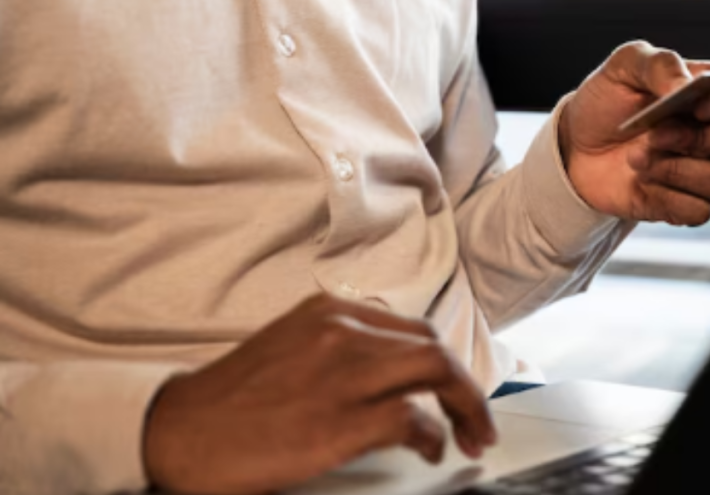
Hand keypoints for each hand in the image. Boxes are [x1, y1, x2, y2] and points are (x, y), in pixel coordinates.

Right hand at [143, 294, 495, 494]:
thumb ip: (340, 345)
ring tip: (470, 436)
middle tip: (476, 420)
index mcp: (329, 313)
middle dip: (467, 386)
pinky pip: (411, 418)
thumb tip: (392, 370)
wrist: (178, 431)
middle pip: (432, 347)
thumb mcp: (291, 346)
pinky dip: (431, 436)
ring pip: (435, 370)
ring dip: (466, 407)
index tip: (455, 389)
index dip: (444, 362)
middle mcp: (340, 332)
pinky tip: (429, 450)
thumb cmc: (232, 399)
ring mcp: (341, 373)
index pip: (412, 330)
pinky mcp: (338, 419)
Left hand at [559, 41, 709, 225]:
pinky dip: (667, 196)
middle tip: (655, 133)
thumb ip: (660, 64)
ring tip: (637, 158)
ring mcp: (706, 173)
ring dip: (679, 170)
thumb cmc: (609, 102)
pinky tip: (641, 181)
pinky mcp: (686, 205)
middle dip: (700, 138)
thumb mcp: (626, 66)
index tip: (701, 106)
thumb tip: (685, 87)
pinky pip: (699, 210)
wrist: (576, 145)